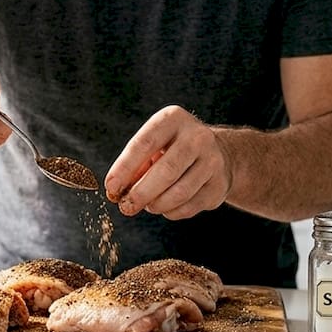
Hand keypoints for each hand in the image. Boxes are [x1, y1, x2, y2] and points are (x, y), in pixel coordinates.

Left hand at [104, 105, 231, 219]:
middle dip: (141, 193)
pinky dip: (172, 212)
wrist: (218, 153)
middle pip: (166, 170)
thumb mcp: (154, 145)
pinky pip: (190, 206)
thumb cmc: (173, 149)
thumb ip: (136, 164)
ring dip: (157, 205)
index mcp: (174, 119)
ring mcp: (213, 160)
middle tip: (126, 206)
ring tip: (148, 205)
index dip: (125, 167)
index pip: (145, 143)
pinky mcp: (220, 184)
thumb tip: (117, 190)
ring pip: (180, 192)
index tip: (111, 187)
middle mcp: (198, 136)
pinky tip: (166, 207)